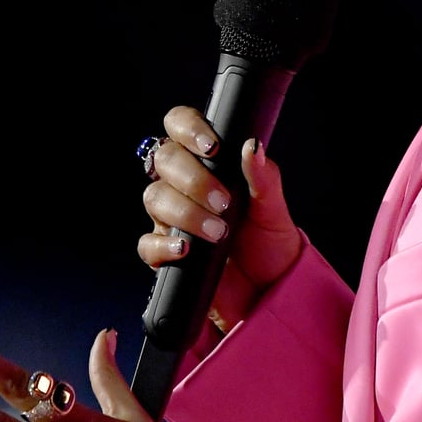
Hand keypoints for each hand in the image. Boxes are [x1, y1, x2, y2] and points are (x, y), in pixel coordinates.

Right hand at [139, 105, 302, 329]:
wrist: (269, 293)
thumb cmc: (270, 244)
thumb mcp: (273, 210)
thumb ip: (264, 178)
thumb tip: (253, 146)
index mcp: (209, 164)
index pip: (180, 128)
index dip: (187, 128)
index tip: (212, 148)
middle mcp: (185, 186)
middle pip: (164, 160)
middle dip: (193, 179)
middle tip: (224, 202)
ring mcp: (172, 218)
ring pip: (155, 198)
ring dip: (185, 212)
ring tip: (218, 231)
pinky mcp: (165, 253)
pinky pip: (147, 243)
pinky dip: (163, 245)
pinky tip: (185, 249)